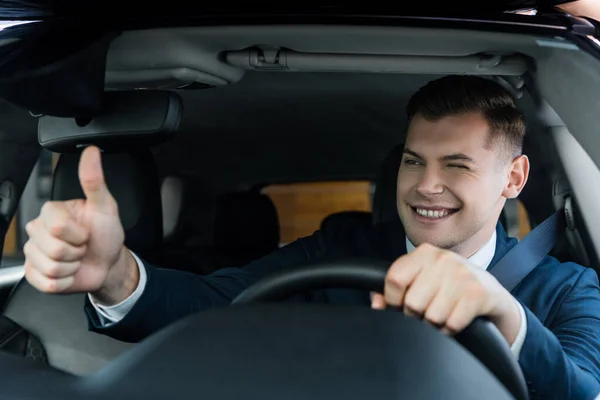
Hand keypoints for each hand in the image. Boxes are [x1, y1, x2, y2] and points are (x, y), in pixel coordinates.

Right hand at [23, 145, 137, 304]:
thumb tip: (91, 152)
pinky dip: (65, 281)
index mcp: (52, 212)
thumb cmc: (105, 234)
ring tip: (77, 258)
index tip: (86, 232)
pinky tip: (70, 271)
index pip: (56, 227)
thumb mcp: (105, 206)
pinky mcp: (35, 274)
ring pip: (49, 266)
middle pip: (52, 248)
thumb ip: (94, 180)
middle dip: (75, 251)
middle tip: (82, 246)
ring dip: (71, 267)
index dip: (78, 234)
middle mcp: (38, 230)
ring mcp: (34, 253)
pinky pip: (46, 283)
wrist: (108, 263)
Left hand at [371, 243, 521, 344]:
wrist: (493, 294)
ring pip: (431, 316)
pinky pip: (450, 324)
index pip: (394, 279)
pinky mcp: (478, 294)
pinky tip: (456, 319)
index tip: (400, 307)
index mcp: (424, 253)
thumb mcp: (424, 281)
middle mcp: (442, 259)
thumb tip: (376, 303)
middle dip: (416, 315)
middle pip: (411, 302)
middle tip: (428, 311)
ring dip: (435, 324)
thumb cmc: (450, 288)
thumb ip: (396, 290)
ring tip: (444, 313)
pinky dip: (450, 330)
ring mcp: (462, 275)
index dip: (393, 300)